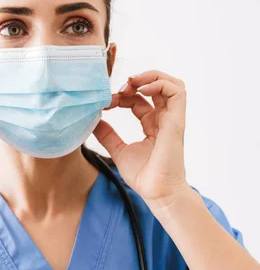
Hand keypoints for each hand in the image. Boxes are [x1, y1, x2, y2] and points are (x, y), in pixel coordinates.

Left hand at [93, 70, 188, 206]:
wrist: (157, 192)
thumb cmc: (143, 176)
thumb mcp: (118, 150)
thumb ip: (107, 135)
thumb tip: (93, 120)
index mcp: (152, 125)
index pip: (139, 99)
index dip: (123, 95)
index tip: (106, 102)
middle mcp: (163, 119)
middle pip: (156, 87)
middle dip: (136, 81)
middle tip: (119, 88)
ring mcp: (171, 119)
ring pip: (171, 84)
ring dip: (151, 77)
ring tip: (133, 83)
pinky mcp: (176, 121)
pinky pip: (177, 92)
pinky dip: (160, 84)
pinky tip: (142, 90)